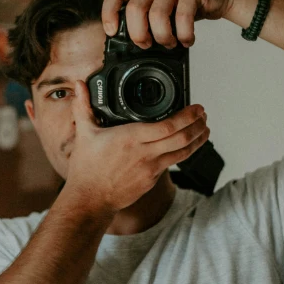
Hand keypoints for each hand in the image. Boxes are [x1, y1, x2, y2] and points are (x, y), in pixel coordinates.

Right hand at [63, 80, 209, 212]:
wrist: (90, 199)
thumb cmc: (87, 168)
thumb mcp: (84, 134)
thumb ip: (83, 106)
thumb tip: (79, 85)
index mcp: (130, 138)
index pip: (167, 126)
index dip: (187, 116)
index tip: (196, 107)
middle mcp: (144, 153)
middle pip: (181, 139)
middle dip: (197, 125)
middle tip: (203, 115)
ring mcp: (151, 169)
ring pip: (183, 153)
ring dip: (197, 140)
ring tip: (204, 129)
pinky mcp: (152, 179)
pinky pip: (173, 163)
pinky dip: (184, 152)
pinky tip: (188, 146)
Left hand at [101, 0, 251, 48]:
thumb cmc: (186, 4)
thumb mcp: (161, 8)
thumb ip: (145, 19)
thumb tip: (131, 45)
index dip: (109, 13)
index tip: (111, 33)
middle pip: (135, 9)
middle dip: (139, 34)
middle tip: (147, 45)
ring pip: (157, 15)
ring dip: (163, 37)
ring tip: (170, 43)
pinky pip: (183, 18)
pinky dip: (184, 36)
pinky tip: (186, 40)